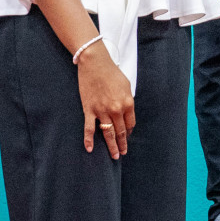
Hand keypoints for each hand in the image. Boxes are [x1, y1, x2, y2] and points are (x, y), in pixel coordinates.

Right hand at [78, 43, 133, 158]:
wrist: (96, 64)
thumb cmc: (112, 73)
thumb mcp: (126, 86)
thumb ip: (127, 101)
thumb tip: (125, 113)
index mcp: (127, 103)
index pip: (130, 123)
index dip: (129, 131)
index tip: (128, 136)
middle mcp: (116, 109)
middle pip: (121, 131)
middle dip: (122, 143)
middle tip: (122, 153)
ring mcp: (102, 111)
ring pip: (108, 133)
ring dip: (111, 146)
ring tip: (114, 156)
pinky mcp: (89, 110)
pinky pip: (89, 128)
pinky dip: (88, 140)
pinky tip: (90, 149)